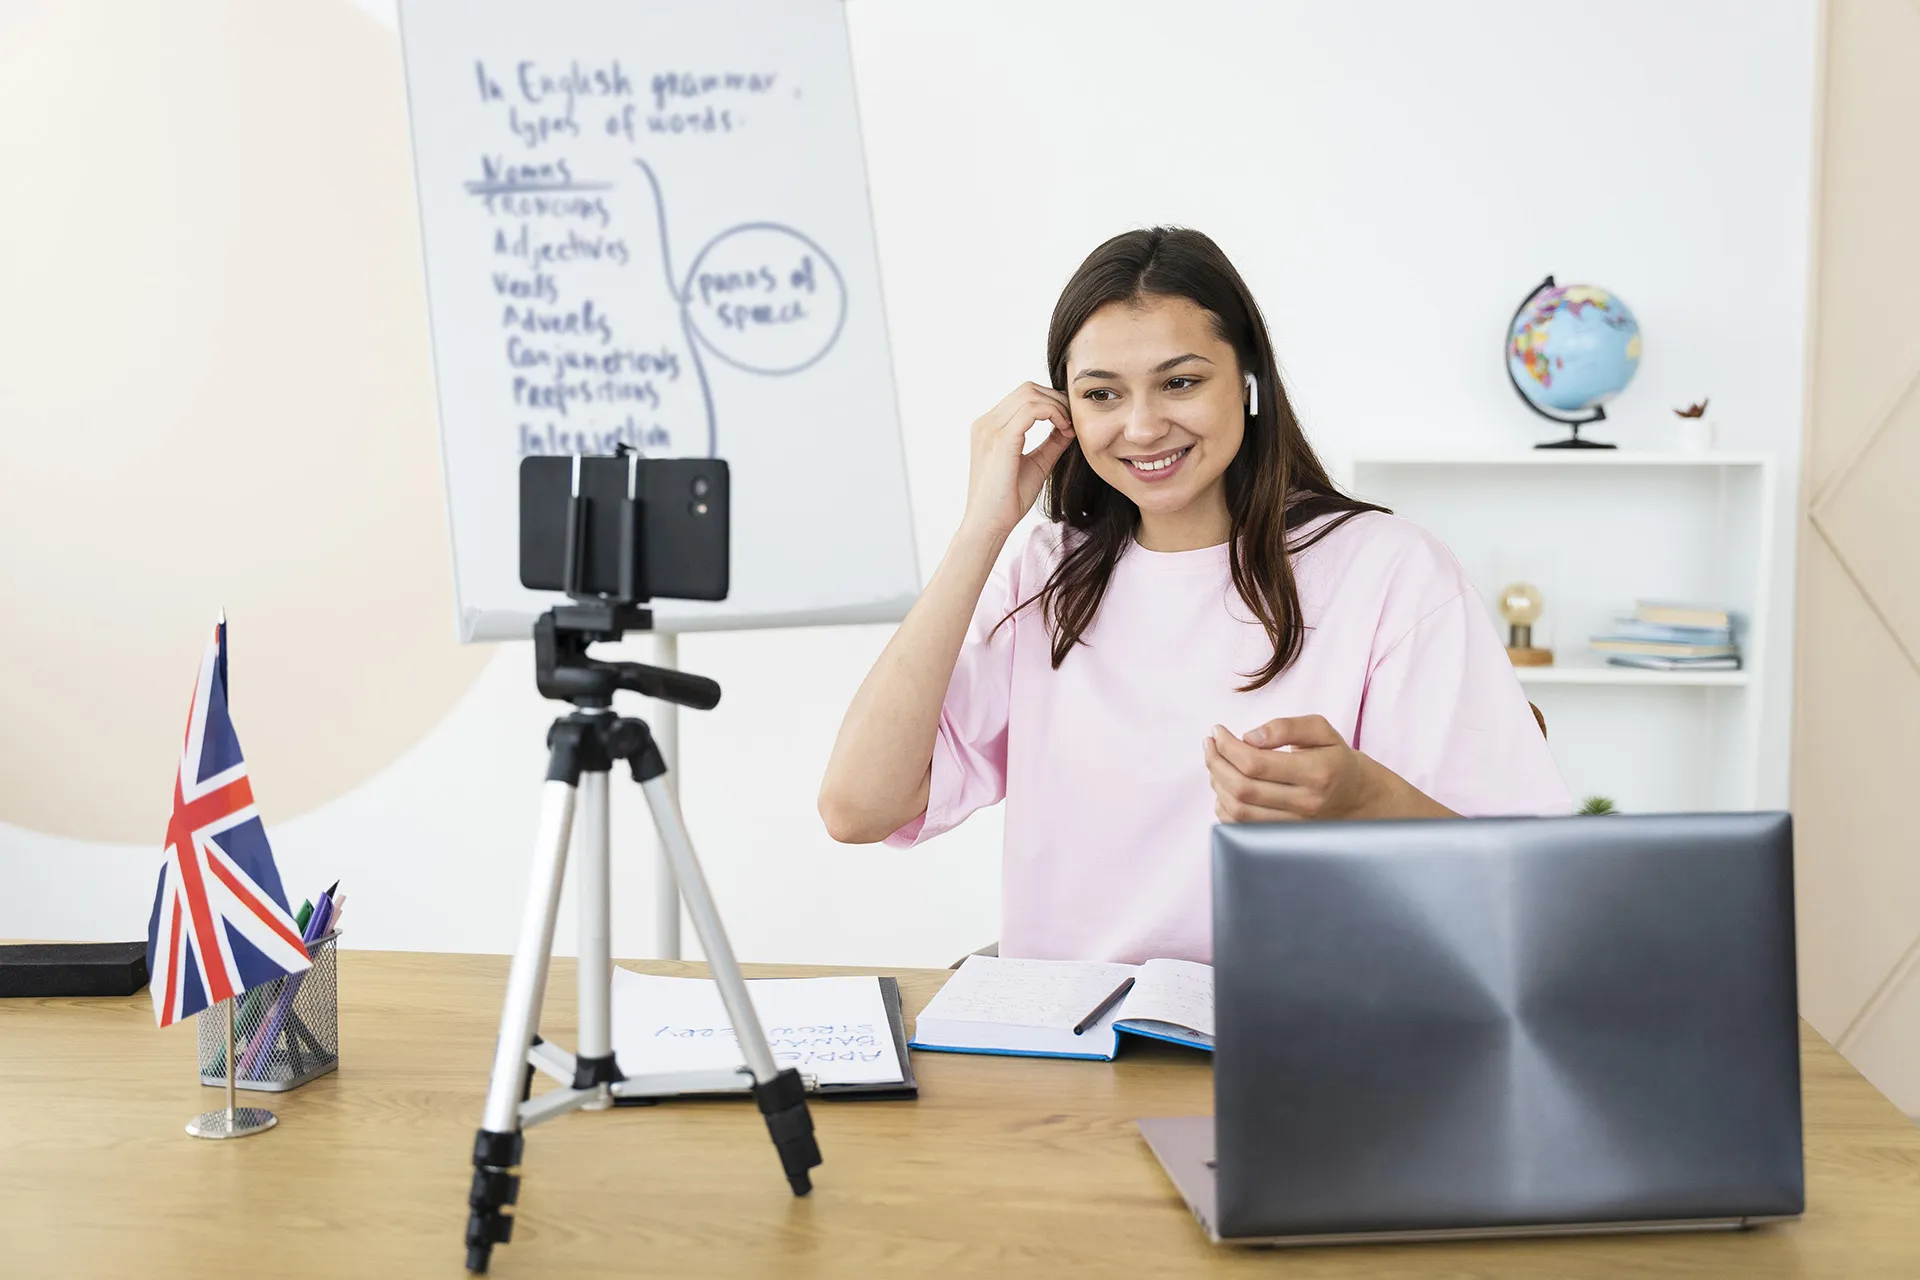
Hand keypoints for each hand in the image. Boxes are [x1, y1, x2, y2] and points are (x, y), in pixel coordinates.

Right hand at [959, 382, 1075, 541]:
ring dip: (1056, 406)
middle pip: (1027, 389)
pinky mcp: (1000, 439)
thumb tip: (1070, 426)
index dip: (1050, 402)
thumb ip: (1051, 442)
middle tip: (1072, 421)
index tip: (1068, 422)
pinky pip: (1031, 409)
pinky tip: (1064, 429)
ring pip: (1030, 394)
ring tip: (1068, 426)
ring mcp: (990, 429)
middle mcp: (986, 423)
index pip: (1022, 396)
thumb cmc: (1008, 500)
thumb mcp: (1036, 464)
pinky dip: (1052, 413)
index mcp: (989, 428)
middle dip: (1055, 399)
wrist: (988, 524)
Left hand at [1203, 716, 1440, 821]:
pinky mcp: (1282, 837)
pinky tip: (1225, 785)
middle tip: (1209, 744)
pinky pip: (1240, 827)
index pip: (1256, 764)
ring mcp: (1294, 825)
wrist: (1358, 798)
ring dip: (1216, 783)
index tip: (1217, 731)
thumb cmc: (1335, 758)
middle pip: (1242, 788)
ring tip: (1215, 760)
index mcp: (1316, 772)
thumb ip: (1287, 727)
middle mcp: (1305, 803)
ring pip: (1238, 810)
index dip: (1228, 746)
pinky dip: (1223, 805)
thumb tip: (1250, 736)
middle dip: (1216, 762)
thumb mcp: (1321, 731)